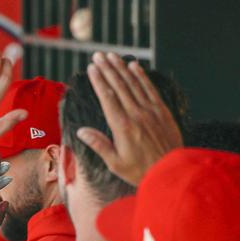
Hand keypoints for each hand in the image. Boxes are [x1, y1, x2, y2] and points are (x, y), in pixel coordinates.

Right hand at [76, 52, 182, 185]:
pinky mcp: (162, 112)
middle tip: (98, 55)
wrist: (171, 172)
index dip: (99, 81)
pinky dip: (141, 76)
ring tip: (112, 56)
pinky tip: (134, 66)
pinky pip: (150, 89)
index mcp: (122, 127)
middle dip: (108, 69)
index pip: (108, 98)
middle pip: (119, 86)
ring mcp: (151, 111)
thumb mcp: (115, 163)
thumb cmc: (139, 170)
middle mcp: (136, 115)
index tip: (91, 68)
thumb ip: (99, 144)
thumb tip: (81, 131)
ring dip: (121, 68)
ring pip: (134, 84)